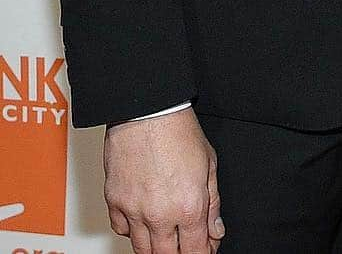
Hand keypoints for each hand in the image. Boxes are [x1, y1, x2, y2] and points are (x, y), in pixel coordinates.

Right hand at [104, 109, 223, 253]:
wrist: (147, 111)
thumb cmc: (179, 130)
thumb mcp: (209, 164)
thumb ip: (213, 203)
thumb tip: (215, 231)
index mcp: (189, 206)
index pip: (196, 250)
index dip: (204, 252)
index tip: (206, 248)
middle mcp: (160, 215)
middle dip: (179, 253)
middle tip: (185, 243)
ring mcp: (134, 211)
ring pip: (142, 250)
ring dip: (155, 248)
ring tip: (165, 237)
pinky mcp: (114, 202)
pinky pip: (121, 230)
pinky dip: (132, 231)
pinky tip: (142, 220)